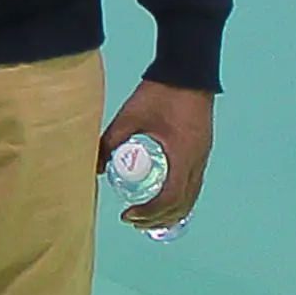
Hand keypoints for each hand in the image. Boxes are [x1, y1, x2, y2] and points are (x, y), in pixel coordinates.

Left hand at [100, 80, 214, 232]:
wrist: (187, 73)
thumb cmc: (159, 94)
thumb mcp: (129, 117)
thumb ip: (110, 140)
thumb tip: (92, 165)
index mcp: (182, 156)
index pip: (169, 197)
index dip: (148, 212)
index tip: (127, 214)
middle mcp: (197, 162)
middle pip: (182, 204)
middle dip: (158, 219)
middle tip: (133, 221)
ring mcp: (202, 158)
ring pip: (191, 197)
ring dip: (170, 212)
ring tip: (147, 218)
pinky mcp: (201, 152)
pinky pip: (193, 185)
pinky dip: (179, 199)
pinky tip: (163, 199)